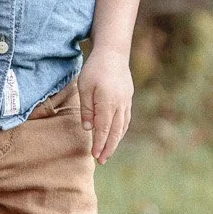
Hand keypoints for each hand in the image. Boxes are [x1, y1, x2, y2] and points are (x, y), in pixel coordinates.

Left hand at [78, 46, 132, 163]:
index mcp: (108, 103)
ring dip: (115, 141)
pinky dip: (120, 130)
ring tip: (108, 152)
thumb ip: (87, 109)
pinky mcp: (128, 98)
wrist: (113, 52)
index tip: (95, 156)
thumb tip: (89, 129)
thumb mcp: (84, 87)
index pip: (103, 129)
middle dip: (108, 147)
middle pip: (115, 132)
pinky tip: (116, 135)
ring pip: (122, 127)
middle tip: (102, 160)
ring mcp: (126, 102)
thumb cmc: (95, 68)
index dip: (99, 144)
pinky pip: (125, 119)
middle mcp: (120, 105)